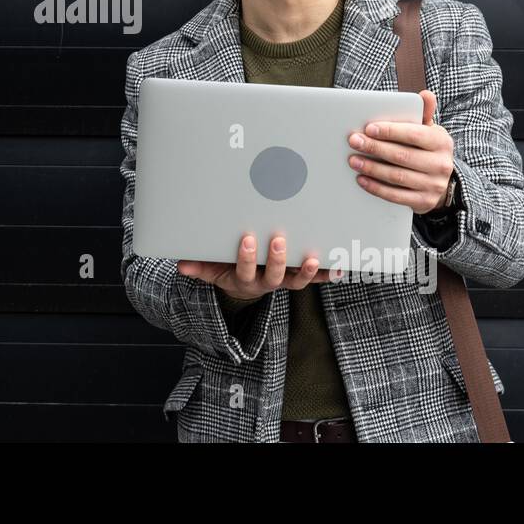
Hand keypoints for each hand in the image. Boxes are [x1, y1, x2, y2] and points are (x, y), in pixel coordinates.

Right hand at [177, 231, 343, 298]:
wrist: (244, 285)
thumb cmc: (227, 269)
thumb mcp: (211, 270)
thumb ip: (199, 267)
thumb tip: (181, 265)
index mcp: (245, 278)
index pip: (245, 270)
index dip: (247, 258)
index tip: (247, 239)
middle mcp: (267, 282)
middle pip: (275, 276)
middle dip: (278, 259)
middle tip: (280, 240)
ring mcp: (285, 280)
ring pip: (298, 280)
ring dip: (308, 271)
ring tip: (314, 258)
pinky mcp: (299, 277)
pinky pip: (317, 278)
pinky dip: (329, 273)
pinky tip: (341, 267)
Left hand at [348, 89, 455, 215]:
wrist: (442, 182)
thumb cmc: (427, 150)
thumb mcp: (429, 131)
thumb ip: (424, 113)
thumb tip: (425, 95)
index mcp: (441, 142)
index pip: (414, 135)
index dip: (391, 131)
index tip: (369, 128)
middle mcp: (441, 164)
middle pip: (402, 156)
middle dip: (375, 148)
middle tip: (354, 141)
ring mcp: (433, 185)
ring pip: (398, 177)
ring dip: (372, 168)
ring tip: (353, 160)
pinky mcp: (424, 202)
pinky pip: (396, 196)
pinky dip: (377, 188)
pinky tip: (362, 179)